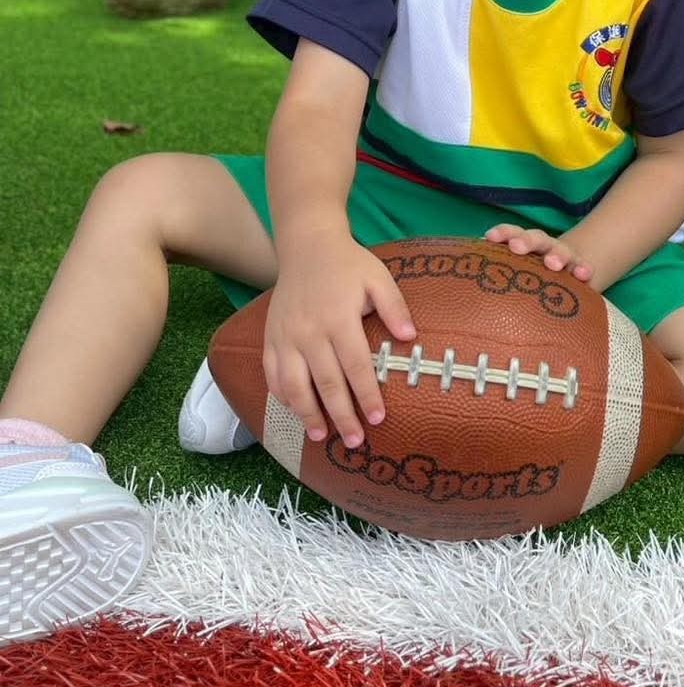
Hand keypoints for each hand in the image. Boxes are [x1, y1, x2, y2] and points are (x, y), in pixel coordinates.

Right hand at [263, 236, 415, 447]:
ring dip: (307, 413)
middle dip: (341, 415)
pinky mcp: (270, 337)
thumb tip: (411, 339)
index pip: (355, 366)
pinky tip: (294, 410)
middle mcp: (309, 332)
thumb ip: (395, 308)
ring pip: (294, 385)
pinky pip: (272, 373)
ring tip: (320, 435)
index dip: (367, 394)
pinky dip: (281, 395)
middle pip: (326, 383)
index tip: (377, 418)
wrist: (307, 245)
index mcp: (339, 318)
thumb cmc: (348, 265)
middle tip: (354, 441)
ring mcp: (286, 336)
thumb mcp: (378, 278)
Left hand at [484, 223, 593, 282]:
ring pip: (560, 251)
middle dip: (525, 241)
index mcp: (521, 245)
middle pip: (534, 238)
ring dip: (556, 255)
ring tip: (554, 264)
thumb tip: (451, 298)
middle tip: (517, 248)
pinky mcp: (579, 270)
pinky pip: (583, 269)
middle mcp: (541, 247)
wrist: (567, 272)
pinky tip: (585, 276)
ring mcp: (563, 257)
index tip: (489, 237)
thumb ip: (490, 281)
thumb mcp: (509, 276)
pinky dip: (584, 270)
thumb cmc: (527, 278)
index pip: (510, 234)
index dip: (501, 233)